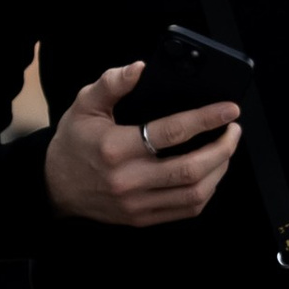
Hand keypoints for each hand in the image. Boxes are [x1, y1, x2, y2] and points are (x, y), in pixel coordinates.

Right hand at [44, 66, 242, 229]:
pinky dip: (207, 191)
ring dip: (219, 170)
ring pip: (194, 193)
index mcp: (116, 148)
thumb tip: (140, 69)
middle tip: (234, 130)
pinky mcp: (142, 219)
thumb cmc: (74, 142)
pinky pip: (186, 210)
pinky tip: (211, 172)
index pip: (171, 132)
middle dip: (223, 148)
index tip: (229, 109)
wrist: (55, 186)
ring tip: (226, 149)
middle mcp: (129, 180)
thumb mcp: (85, 105)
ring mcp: (137, 204)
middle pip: (191, 169)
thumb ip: (112, 83)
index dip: (206, 119)